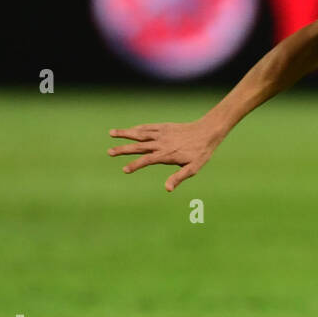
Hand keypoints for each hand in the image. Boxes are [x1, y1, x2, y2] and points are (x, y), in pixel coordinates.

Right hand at [108, 119, 222, 191]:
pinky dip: (138, 128)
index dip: (135, 165)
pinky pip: (148, 127)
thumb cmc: (201, 152)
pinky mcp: (164, 126)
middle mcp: (161, 143)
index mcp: (166, 154)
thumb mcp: (193, 168)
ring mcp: (162, 133)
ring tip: (111, 133)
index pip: (147, 160)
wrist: (208, 131)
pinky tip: (130, 130)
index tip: (124, 170)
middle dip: (123, 149)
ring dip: (125, 133)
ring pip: (140, 133)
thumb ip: (179, 177)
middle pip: (139, 146)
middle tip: (109, 152)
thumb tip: (167, 189)